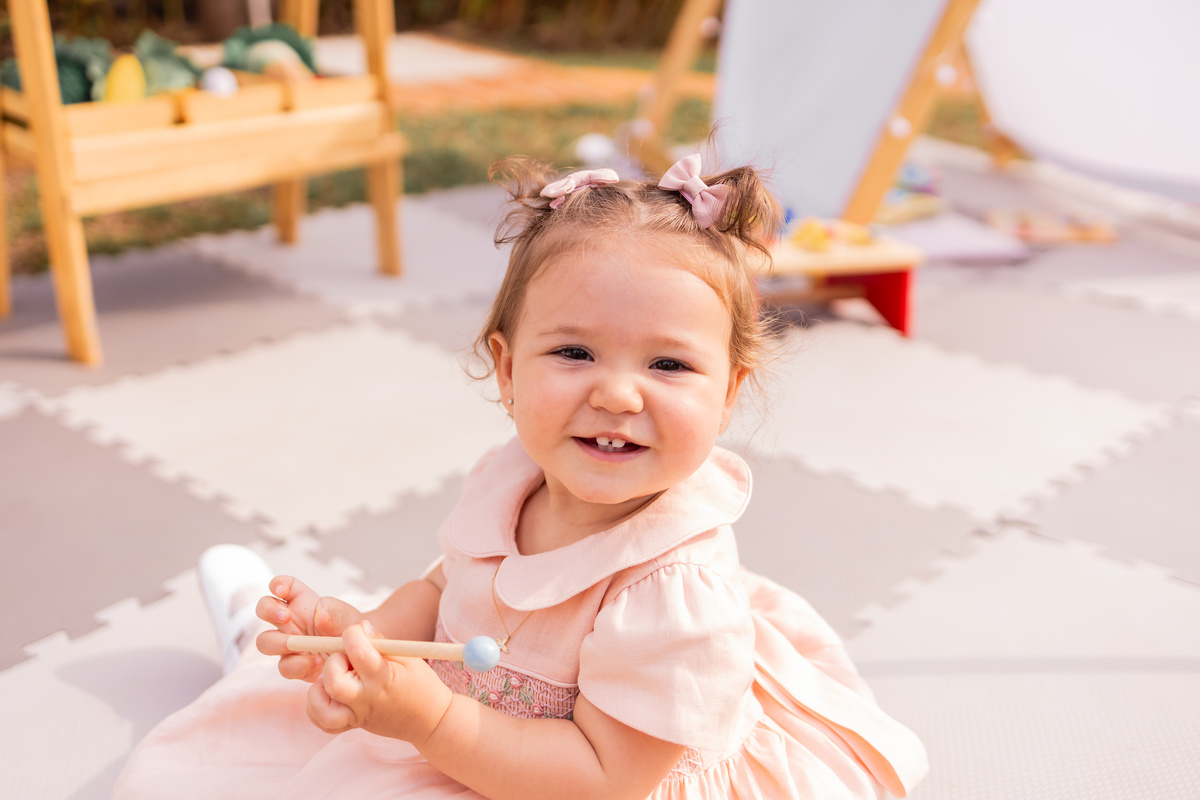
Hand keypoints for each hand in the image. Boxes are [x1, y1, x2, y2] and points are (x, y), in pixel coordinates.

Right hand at [255, 575, 363, 681]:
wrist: (358, 654)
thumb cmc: (350, 629)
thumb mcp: (348, 619)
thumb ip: (336, 617)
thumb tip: (320, 616)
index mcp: (301, 601)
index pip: (282, 586)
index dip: (277, 584)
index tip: (280, 590)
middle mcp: (289, 621)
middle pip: (264, 610)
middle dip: (269, 611)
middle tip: (285, 617)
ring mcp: (288, 643)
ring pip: (265, 642)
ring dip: (277, 643)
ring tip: (298, 645)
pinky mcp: (293, 665)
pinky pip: (285, 667)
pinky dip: (298, 666)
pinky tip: (316, 663)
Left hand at [307, 621, 452, 743]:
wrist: (429, 720)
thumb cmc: (420, 684)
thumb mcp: (408, 656)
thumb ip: (380, 641)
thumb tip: (360, 627)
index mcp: (383, 679)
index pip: (357, 652)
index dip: (352, 635)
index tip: (356, 632)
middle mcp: (366, 700)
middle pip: (333, 682)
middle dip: (333, 662)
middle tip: (346, 658)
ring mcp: (357, 715)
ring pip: (322, 708)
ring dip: (320, 688)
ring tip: (335, 676)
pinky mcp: (351, 725)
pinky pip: (322, 722)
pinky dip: (317, 706)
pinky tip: (327, 692)